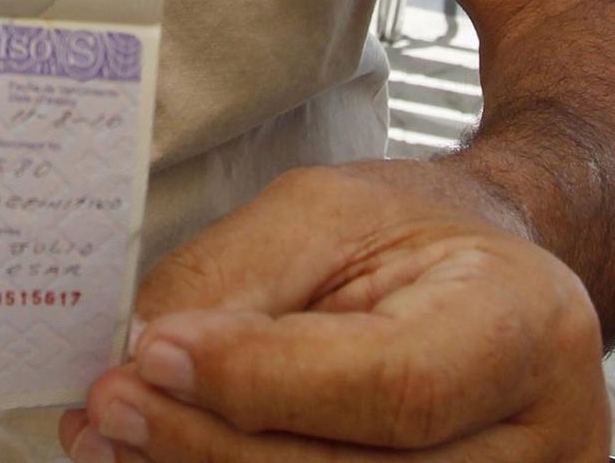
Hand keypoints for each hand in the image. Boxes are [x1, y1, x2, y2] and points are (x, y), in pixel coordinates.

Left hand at [60, 162, 609, 460]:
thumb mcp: (325, 213)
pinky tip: (166, 460)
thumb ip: (240, 279)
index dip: (264, 380)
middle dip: (212, 445)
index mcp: (522, 323)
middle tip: (110, 404)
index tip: (155, 352)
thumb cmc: (405, 235)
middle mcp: (540, 438)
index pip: (392, 382)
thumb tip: (143, 351)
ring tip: (120, 435)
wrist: (480, 281)